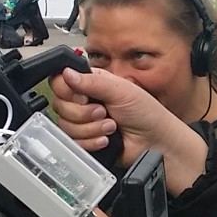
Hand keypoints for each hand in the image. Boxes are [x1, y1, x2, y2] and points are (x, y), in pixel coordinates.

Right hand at [48, 67, 209, 190]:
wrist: (156, 142)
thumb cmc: (146, 113)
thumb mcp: (121, 90)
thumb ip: (92, 81)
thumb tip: (67, 73)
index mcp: (91, 83)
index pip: (61, 82)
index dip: (68, 91)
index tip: (85, 97)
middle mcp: (85, 102)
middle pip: (60, 106)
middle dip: (84, 113)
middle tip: (104, 112)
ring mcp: (84, 123)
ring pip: (66, 126)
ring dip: (92, 128)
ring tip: (112, 126)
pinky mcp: (85, 142)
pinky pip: (73, 143)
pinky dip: (92, 142)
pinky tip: (107, 139)